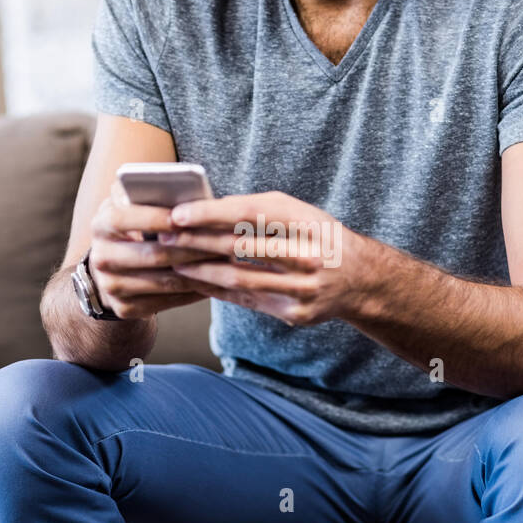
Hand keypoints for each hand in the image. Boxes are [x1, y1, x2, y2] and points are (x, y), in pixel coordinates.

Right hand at [87, 181, 230, 319]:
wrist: (112, 268)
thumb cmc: (135, 226)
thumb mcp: (133, 204)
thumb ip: (148, 192)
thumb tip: (185, 193)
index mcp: (101, 225)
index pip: (123, 219)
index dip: (155, 218)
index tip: (184, 216)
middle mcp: (100, 258)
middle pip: (153, 255)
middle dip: (192, 248)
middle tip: (225, 242)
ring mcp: (111, 286)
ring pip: (164, 282)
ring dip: (200, 273)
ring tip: (227, 263)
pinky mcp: (124, 308)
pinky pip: (166, 302)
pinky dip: (193, 292)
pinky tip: (214, 282)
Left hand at [160, 190, 369, 326]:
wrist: (358, 278)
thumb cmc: (316, 235)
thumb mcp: (297, 212)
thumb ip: (256, 209)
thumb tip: (204, 208)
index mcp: (308, 223)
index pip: (251, 215)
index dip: (211, 214)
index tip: (179, 214)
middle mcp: (308, 256)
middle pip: (240, 248)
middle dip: (196, 242)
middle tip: (163, 236)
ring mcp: (303, 288)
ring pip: (239, 279)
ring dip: (200, 270)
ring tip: (173, 260)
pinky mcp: (296, 313)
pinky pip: (246, 300)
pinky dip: (217, 290)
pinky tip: (196, 280)